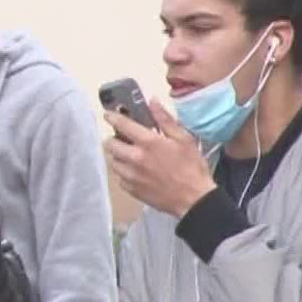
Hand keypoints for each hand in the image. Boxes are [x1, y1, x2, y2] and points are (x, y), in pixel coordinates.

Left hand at [104, 102, 218, 217]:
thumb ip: (165, 120)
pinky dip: (124, 171)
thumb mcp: (184, 139)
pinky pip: (119, 177)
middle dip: (114, 139)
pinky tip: (135, 171)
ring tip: (130, 155)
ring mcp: (131, 175)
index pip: (122, 125)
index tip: (108, 115)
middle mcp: (135, 158)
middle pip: (110, 144)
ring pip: (113, 161)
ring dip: (118, 155)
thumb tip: (152, 102)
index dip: (112, 117)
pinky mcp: (131, 189)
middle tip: (123, 138)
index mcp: (148, 143)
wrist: (193, 200)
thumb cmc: (192, 167)